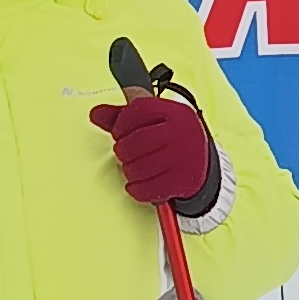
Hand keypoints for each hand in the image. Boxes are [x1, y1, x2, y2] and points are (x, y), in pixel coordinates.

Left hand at [89, 89, 222, 216]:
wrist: (202, 164)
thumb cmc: (172, 139)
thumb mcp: (153, 121)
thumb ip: (123, 116)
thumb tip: (96, 114)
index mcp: (175, 112)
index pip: (138, 110)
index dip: (121, 123)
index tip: (119, 132)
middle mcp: (182, 132)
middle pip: (136, 141)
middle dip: (123, 150)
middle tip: (124, 154)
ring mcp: (184, 157)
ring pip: (139, 167)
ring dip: (128, 170)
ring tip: (133, 168)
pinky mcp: (183, 181)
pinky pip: (148, 189)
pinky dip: (136, 189)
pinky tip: (137, 184)